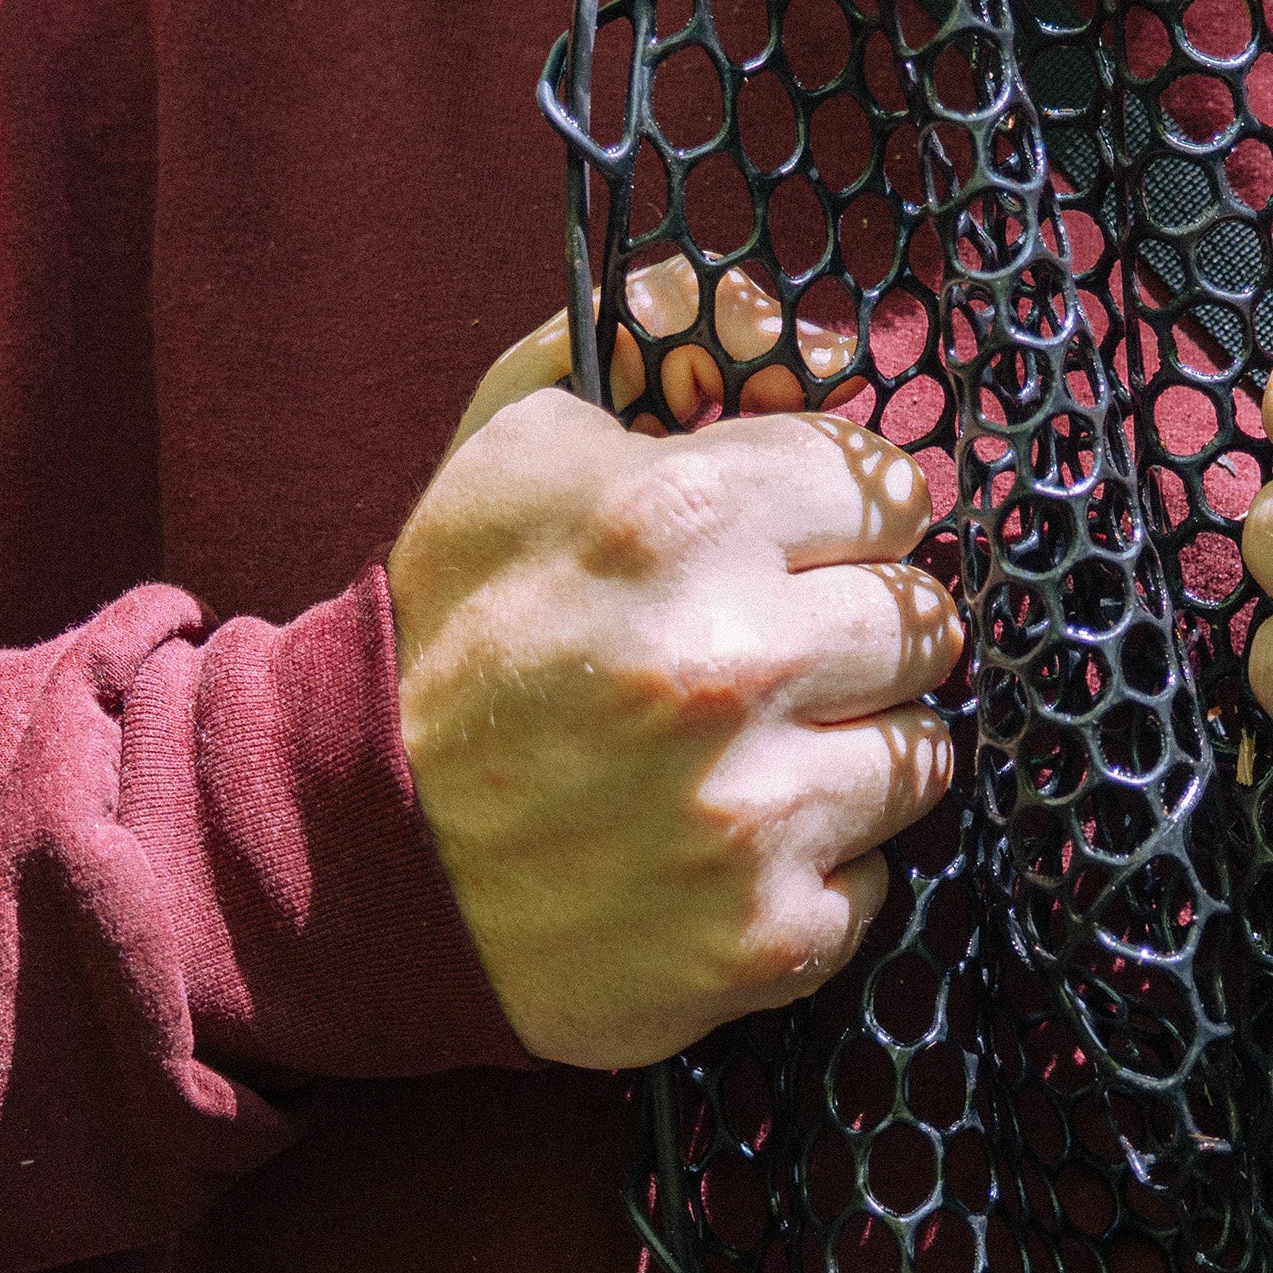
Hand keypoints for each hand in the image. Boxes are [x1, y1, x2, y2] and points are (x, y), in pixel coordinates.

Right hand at [393, 265, 953, 1068]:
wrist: (349, 849)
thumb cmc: (455, 625)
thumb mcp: (518, 438)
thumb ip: (666, 335)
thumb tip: (828, 340)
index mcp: (676, 518)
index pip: (883, 484)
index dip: (829, 515)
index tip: (778, 549)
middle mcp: (728, 664)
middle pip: (923, 617)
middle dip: (848, 628)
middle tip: (758, 655)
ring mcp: (753, 813)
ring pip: (921, 749)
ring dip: (848, 747)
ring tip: (742, 753)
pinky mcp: (764, 937)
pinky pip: (876, 878)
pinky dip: (814, 865)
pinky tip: (720, 846)